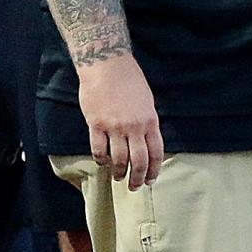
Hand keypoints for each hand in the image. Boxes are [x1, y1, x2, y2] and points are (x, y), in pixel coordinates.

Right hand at [77, 52, 163, 188]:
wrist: (107, 65)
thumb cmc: (129, 79)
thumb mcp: (146, 100)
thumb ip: (147, 122)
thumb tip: (146, 140)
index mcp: (150, 121)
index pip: (156, 152)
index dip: (154, 170)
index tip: (151, 181)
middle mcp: (134, 127)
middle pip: (138, 161)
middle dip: (137, 177)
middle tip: (134, 187)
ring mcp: (114, 127)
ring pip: (119, 158)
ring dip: (119, 171)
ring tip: (118, 177)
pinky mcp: (96, 124)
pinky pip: (99, 149)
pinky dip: (101, 159)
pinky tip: (102, 162)